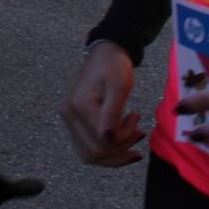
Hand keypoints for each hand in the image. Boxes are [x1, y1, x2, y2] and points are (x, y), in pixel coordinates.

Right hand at [59, 41, 145, 167]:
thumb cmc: (114, 66)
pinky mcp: (74, 123)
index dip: (124, 139)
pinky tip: (124, 140)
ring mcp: (69, 120)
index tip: (138, 121)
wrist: (105, 54)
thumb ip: (112, 114)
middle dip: (121, 148)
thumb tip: (108, 139)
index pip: (102, 140)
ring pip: (90, 155)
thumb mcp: (119, 87)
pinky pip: (89, 148)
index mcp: (79, 105)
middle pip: (94, 152)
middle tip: (139, 130)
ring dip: (115, 153)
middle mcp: (69, 115)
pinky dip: (108, 150)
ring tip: (133, 134)